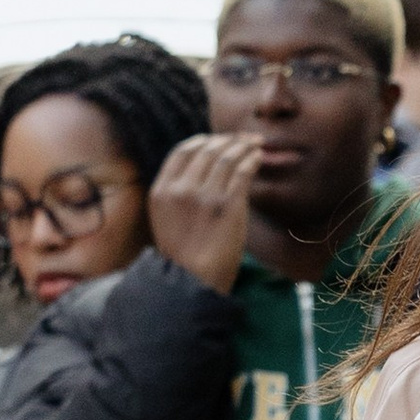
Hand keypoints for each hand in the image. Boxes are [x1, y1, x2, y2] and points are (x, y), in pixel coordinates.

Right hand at [149, 132, 265, 291]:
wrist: (194, 281)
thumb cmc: (185, 255)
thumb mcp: (167, 220)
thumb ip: (177, 194)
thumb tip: (200, 170)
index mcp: (162, 190)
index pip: (183, 151)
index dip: (203, 141)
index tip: (218, 141)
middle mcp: (181, 189)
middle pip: (207, 149)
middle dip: (228, 140)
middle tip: (244, 139)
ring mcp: (204, 196)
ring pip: (226, 156)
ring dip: (243, 145)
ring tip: (256, 144)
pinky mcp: (227, 205)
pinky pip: (242, 171)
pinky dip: (251, 159)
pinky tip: (258, 157)